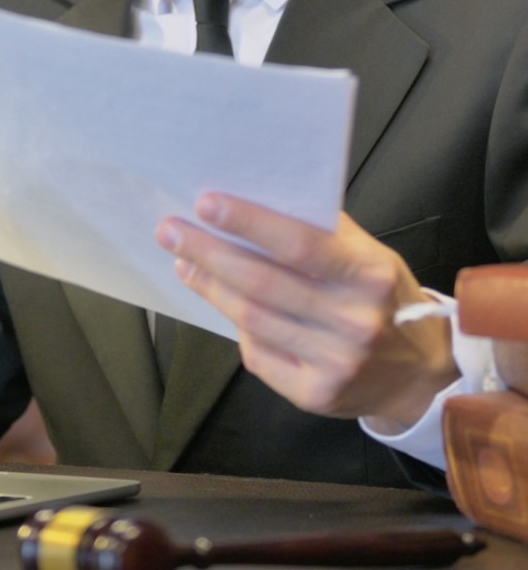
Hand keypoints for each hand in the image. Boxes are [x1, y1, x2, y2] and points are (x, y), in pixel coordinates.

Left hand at [155, 193, 457, 432]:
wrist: (420, 374)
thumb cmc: (382, 299)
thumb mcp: (370, 257)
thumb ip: (322, 233)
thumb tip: (255, 198)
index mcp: (370, 275)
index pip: (300, 245)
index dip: (249, 224)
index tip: (205, 204)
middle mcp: (355, 321)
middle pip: (263, 284)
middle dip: (209, 254)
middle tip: (170, 231)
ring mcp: (336, 362)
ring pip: (252, 319)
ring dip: (210, 287)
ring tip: (185, 262)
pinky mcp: (316, 394)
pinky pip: (258, 354)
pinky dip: (236, 326)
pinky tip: (221, 303)